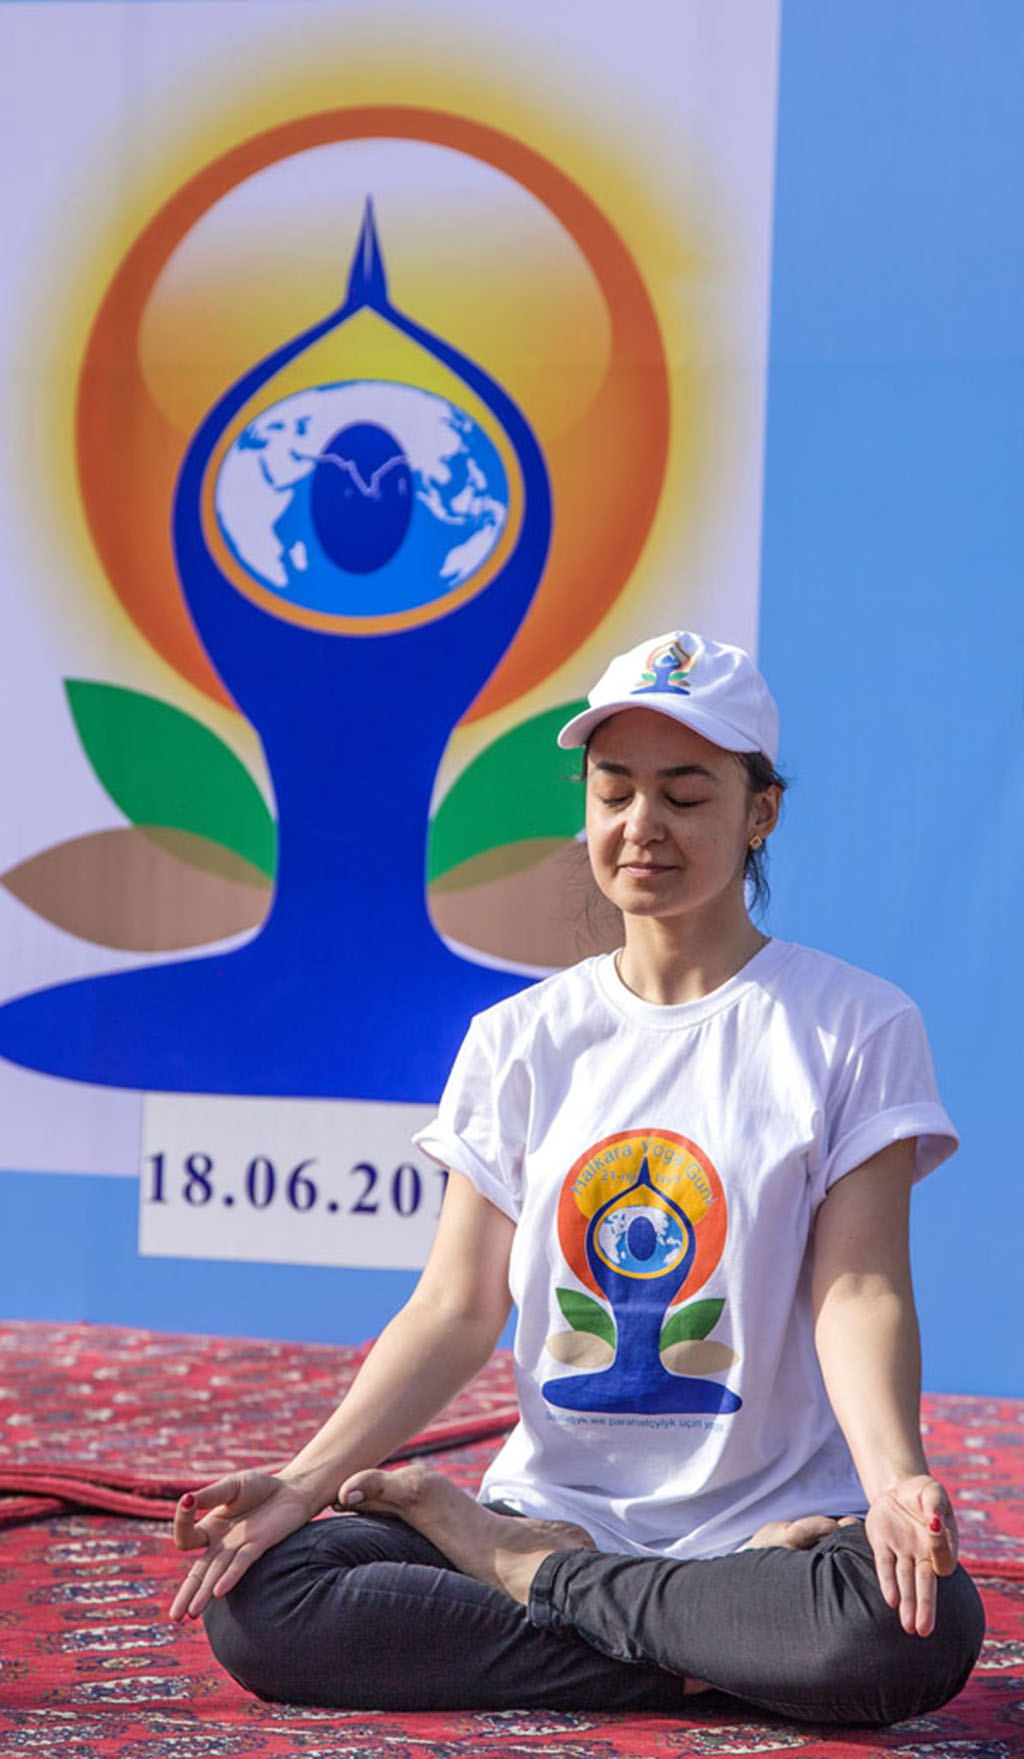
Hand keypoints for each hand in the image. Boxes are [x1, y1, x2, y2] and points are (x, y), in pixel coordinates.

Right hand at [169, 1469, 314, 1622]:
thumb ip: (212, 1494)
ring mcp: (239, 1548)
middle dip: (186, 1593)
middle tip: (174, 1617)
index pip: (186, 1536)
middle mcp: (221, 1545)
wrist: (291, 1490)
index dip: (182, 1520)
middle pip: (198, 1573)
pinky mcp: (259, 1546)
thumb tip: (187, 1498)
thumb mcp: (231, 1485)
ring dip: (203, 1594)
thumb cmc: (259, 1487)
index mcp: (210, 1529)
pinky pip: (241, 1564)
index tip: (188, 1500)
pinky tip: (218, 1592)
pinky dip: (229, 1577)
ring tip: (192, 1613)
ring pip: (216, 1575)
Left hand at [865, 1474, 957, 1637]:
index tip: (939, 1553)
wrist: (898, 1491)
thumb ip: (935, 1504)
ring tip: (909, 1628)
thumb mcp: (932, 1492)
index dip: (941, 1556)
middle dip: (925, 1607)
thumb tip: (935, 1521)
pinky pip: (884, 1567)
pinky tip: (891, 1601)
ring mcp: (903, 1553)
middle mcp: (923, 1555)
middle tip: (924, 1631)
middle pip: (925, 1584)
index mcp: (942, 1544)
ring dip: (907, 1604)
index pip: (944, 1560)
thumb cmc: (923, 1494)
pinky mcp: (882, 1546)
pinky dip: (887, 1583)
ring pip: (905, 1582)